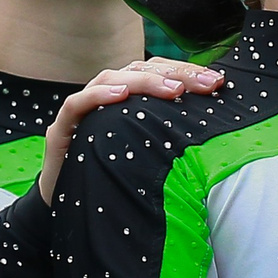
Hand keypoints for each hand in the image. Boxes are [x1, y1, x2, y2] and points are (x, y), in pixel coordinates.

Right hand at [36, 59, 223, 200]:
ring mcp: (82, 111)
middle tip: (206, 83)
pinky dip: (98, 95)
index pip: (157, 72)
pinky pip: (76, 104)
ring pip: (110, 78)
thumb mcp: (150, 155)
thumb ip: (172, 138)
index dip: (186, 72)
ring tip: (173, 89)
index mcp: (128, 100)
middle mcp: (105, 97)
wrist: (68, 208)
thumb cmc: (112, 178)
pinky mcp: (60, 130)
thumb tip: (217, 135)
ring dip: (143, 80)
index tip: (217, 82)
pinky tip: (120, 95)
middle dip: (175, 73)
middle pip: (139, 70)